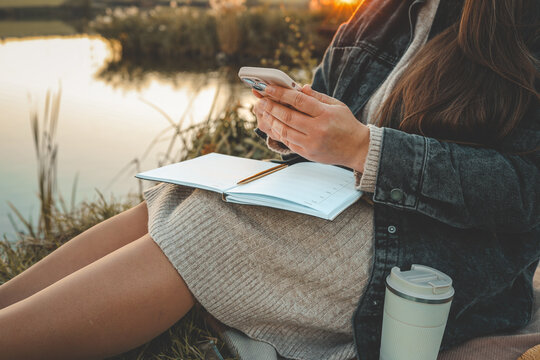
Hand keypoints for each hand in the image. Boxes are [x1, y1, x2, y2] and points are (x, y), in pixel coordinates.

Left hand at [253, 84, 369, 171]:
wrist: (357, 149)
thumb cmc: (346, 124)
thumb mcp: (336, 105)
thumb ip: (317, 96)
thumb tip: (299, 87)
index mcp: (325, 114)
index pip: (298, 100)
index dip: (280, 93)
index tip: (268, 88)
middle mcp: (317, 129)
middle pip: (288, 116)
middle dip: (271, 106)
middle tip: (260, 99)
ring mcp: (311, 143)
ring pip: (284, 131)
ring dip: (271, 120)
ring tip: (264, 112)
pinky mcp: (307, 154)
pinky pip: (288, 142)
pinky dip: (278, 133)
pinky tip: (273, 125)